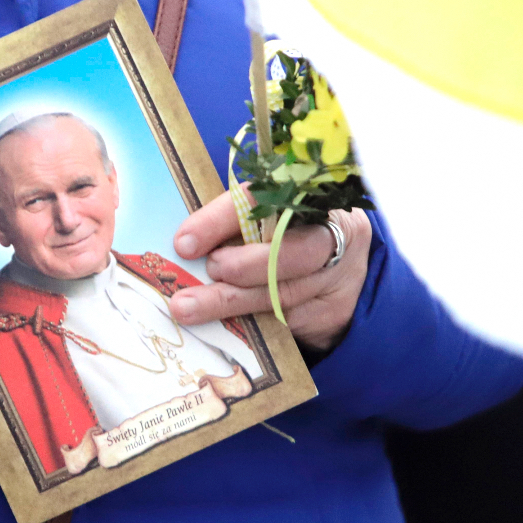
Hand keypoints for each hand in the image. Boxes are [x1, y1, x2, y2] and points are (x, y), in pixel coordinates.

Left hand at [169, 192, 370, 352]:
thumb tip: (185, 244)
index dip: (223, 219)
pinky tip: (219, 325)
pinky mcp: (332, 313)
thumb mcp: (270, 218)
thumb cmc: (289, 236)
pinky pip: (285, 321)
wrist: (338, 273)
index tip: (185, 242)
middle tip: (206, 272)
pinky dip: (248, 321)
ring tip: (190, 307)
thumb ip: (238, 224)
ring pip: (284, 293)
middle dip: (241, 266)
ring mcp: (337, 278)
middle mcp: (333, 235)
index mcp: (313, 197)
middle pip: (293, 252)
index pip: (267, 200)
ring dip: (232, 301)